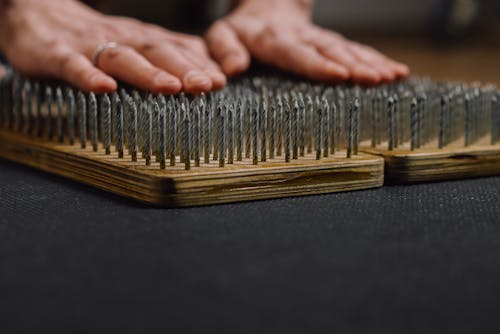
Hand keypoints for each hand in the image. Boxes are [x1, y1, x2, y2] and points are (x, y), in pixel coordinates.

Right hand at [0, 0, 225, 93]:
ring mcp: (90, 46)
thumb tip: (213, 70)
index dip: (199, 64)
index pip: (175, 50)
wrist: (40, 15)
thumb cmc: (99, 38)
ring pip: (122, 57)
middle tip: (206, 85)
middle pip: (156, 51)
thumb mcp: (140, 42)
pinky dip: (88, 76)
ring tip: (170, 88)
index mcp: (143, 39)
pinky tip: (104, 88)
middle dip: (183, 68)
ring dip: (147, 73)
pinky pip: (73, 65)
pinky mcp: (58, 54)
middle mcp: (123, 40)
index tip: (222, 81)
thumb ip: (173, 54)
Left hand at [205, 0, 408, 83]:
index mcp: (272, 38)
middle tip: (378, 78)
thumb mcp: (221, 36)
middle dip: (355, 64)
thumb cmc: (240, 30)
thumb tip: (233, 70)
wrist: (264, 7)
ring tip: (394, 76)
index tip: (341, 76)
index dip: (318, 64)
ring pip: (347, 49)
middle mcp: (301, 37)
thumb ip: (224, 49)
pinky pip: (355, 50)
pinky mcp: (330, 42)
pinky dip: (377, 60)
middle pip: (330, 50)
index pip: (297, 53)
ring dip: (371, 62)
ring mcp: (319, 38)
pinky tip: (398, 72)